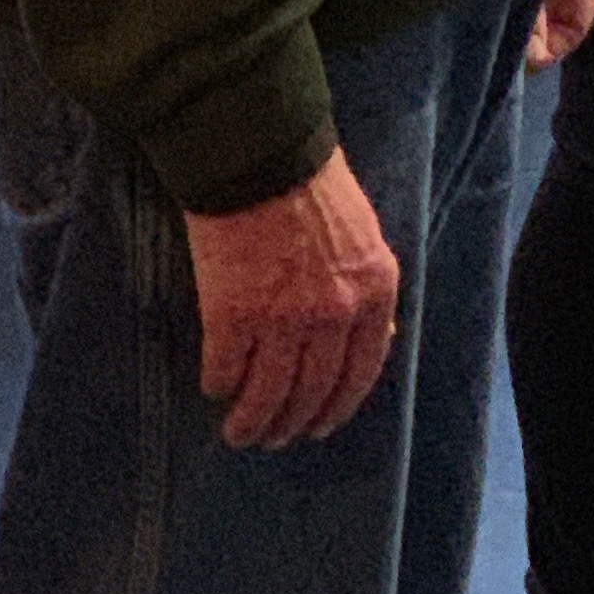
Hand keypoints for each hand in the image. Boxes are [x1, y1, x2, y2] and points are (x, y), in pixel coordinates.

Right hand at [184, 147, 401, 451]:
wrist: (260, 154)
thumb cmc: (312, 186)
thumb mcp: (365, 237)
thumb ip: (368, 291)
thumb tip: (378, 338)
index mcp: (373, 293)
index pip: (361, 373)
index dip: (338, 408)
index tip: (320, 427)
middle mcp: (333, 315)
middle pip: (314, 391)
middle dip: (293, 423)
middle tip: (275, 439)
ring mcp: (282, 318)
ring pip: (269, 393)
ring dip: (253, 421)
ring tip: (240, 434)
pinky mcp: (232, 314)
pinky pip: (226, 368)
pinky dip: (220, 385)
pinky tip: (216, 390)